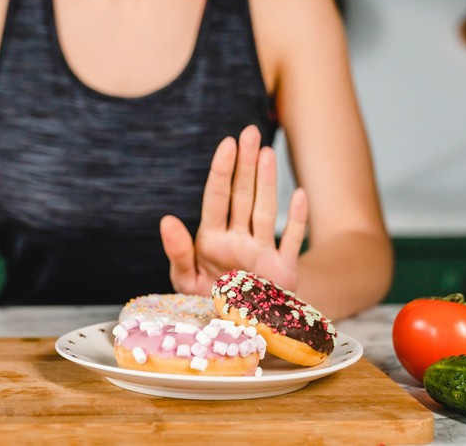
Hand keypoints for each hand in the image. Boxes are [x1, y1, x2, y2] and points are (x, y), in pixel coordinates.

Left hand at [160, 125, 307, 295]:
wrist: (238, 333)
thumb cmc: (208, 302)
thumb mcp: (185, 280)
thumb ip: (177, 251)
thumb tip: (167, 219)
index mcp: (212, 239)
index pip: (217, 198)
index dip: (221, 171)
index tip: (227, 143)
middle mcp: (238, 239)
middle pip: (242, 195)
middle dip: (246, 164)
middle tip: (250, 132)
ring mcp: (262, 252)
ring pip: (264, 210)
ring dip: (267, 182)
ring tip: (266, 152)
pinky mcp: (283, 271)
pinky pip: (291, 241)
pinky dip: (296, 220)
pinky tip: (299, 194)